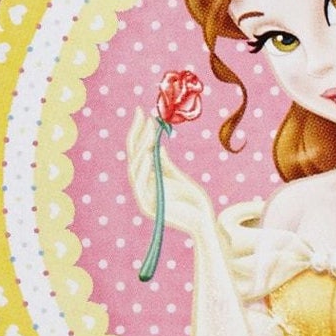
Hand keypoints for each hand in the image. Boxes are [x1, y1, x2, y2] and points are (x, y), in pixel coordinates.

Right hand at [125, 108, 215, 235]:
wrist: (202, 222)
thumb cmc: (192, 201)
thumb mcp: (177, 176)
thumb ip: (164, 163)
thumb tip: (156, 145)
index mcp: (148, 179)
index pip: (137, 152)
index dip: (138, 132)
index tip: (142, 112)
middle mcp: (142, 187)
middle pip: (133, 158)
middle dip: (137, 136)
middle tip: (143, 116)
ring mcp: (143, 197)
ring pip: (134, 170)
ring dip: (140, 149)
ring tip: (148, 132)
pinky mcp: (148, 206)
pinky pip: (141, 185)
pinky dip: (143, 169)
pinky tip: (148, 155)